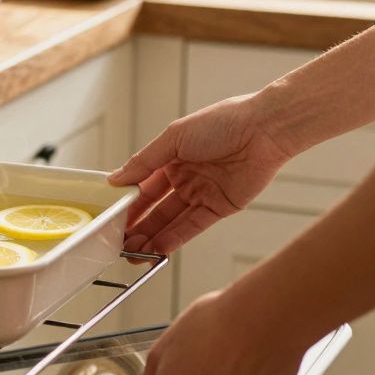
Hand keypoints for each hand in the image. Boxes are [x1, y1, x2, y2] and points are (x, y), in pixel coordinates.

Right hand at [109, 93, 293, 254]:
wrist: (264, 129)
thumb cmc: (222, 123)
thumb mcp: (173, 138)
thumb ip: (143, 162)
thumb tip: (114, 179)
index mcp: (171, 158)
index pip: (143, 185)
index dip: (127, 202)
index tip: (110, 217)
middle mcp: (185, 177)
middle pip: (155, 207)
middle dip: (137, 226)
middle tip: (118, 242)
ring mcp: (201, 194)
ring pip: (171, 221)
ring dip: (151, 237)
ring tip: (132, 252)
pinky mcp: (219, 208)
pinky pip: (192, 227)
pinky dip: (174, 238)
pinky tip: (156, 249)